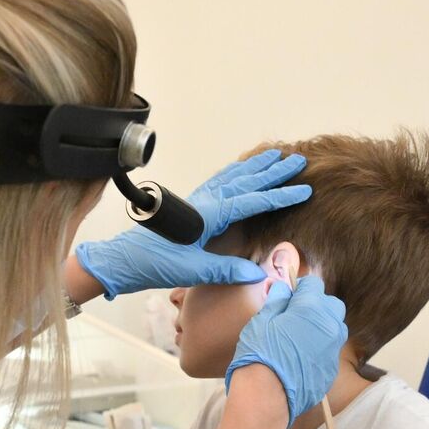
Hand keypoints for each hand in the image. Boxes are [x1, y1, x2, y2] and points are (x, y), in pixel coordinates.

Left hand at [75, 149, 311, 298]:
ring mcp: (197, 200)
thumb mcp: (192, 271)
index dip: (280, 196)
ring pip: (233, 176)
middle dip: (274, 171)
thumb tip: (257, 273)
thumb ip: (225, 271)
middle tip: (299, 160)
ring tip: (277, 154)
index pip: (252, 201)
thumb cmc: (155, 264)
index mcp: (209, 214)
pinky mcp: (191, 205)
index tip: (304, 189)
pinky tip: (243, 169)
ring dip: (257, 166)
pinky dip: (236, 172)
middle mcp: (205, 201)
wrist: (125, 259)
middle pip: (246, 180)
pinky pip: (220, 181)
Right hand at [224, 276, 346, 421]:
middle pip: (332, 305)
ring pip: (334, 329)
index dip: (300, 288)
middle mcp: (329, 326)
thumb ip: (277, 300)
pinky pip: (329, 352)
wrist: (266, 398)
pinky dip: (318, 350)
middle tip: (295, 317)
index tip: (289, 297)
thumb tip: (284, 288)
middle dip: (317, 305)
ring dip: (321, 327)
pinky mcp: (331, 371)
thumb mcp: (261, 321)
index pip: (314, 284)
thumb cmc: (259, 355)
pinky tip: (299, 360)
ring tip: (298, 339)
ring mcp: (333, 350)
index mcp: (312, 308)